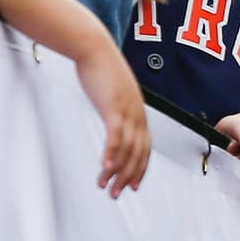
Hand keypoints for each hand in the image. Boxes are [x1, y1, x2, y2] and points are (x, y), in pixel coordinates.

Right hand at [74, 36, 149, 197]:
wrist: (94, 47)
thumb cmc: (101, 69)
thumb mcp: (113, 93)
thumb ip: (115, 109)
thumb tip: (112, 119)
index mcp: (138, 112)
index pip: (145, 147)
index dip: (141, 168)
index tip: (134, 185)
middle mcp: (137, 113)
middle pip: (139, 153)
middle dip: (129, 176)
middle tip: (117, 194)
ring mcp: (127, 109)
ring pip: (127, 148)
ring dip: (117, 170)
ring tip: (105, 186)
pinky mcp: (113, 105)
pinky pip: (115, 134)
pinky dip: (111, 152)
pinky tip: (104, 166)